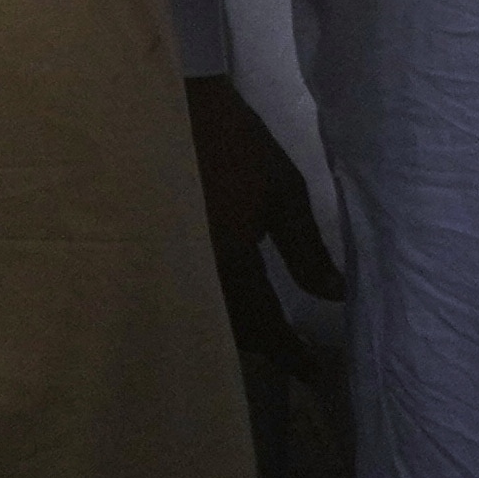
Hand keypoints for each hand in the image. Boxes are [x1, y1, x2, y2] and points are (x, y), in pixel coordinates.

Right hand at [185, 76, 340, 363]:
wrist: (170, 104)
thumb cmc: (236, 144)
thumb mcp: (282, 191)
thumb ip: (307, 249)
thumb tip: (333, 296)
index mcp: (226, 257)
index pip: (263, 321)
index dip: (288, 352)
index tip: (314, 373)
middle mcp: (187, 270)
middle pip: (224, 328)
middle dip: (258, 345)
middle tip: (290, 355)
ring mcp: (160, 261)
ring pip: (198, 313)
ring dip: (230, 327)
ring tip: (264, 334)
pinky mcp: (144, 248)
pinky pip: (176, 291)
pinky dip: (204, 304)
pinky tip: (223, 303)